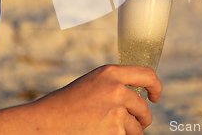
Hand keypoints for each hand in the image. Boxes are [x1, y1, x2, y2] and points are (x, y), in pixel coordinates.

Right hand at [28, 65, 162, 134]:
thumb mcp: (91, 84)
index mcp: (110, 72)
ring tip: (106, 130)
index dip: (156, 87)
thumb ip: (113, 85)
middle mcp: (116, 88)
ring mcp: (116, 110)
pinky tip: (101, 134)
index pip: (147, 74)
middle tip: (133, 124)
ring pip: (137, 127)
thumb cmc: (66, 105)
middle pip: (143, 107)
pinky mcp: (115, 131)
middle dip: (141, 119)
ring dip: (128, 133)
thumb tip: (138, 95)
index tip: (155, 96)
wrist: (45, 123)